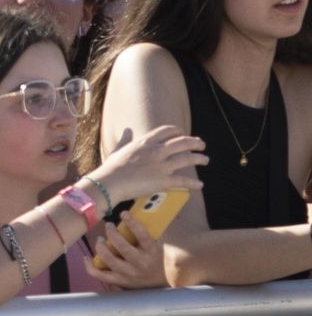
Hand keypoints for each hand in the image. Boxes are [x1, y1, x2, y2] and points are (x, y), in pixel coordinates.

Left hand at [88, 212, 169, 289]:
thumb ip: (151, 234)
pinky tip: (86, 258)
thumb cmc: (163, 258)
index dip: (132, 223)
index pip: (142, 236)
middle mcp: (140, 264)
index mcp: (152, 252)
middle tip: (109, 226)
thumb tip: (136, 217)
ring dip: (101, 247)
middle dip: (112, 234)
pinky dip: (91, 267)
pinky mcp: (121, 282)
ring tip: (100, 239)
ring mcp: (130, 274)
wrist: (168, 280)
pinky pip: (102, 276)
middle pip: (122, 247)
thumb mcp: (164, 245)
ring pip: (109, 260)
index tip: (124, 213)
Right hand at [91, 125, 206, 205]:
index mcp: (145, 142)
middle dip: (194, 142)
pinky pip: (183, 180)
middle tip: (201, 145)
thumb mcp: (118, 150)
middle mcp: (156, 151)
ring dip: (199, 159)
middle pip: (182, 142)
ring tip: (205, 160)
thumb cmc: (110, 168)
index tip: (183, 134)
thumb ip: (125, 139)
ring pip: (186, 159)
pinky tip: (200, 185)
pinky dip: (193, 183)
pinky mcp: (163, 181)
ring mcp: (161, 165)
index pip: (167, 131)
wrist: (109, 183)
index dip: (178, 131)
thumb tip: (127, 130)